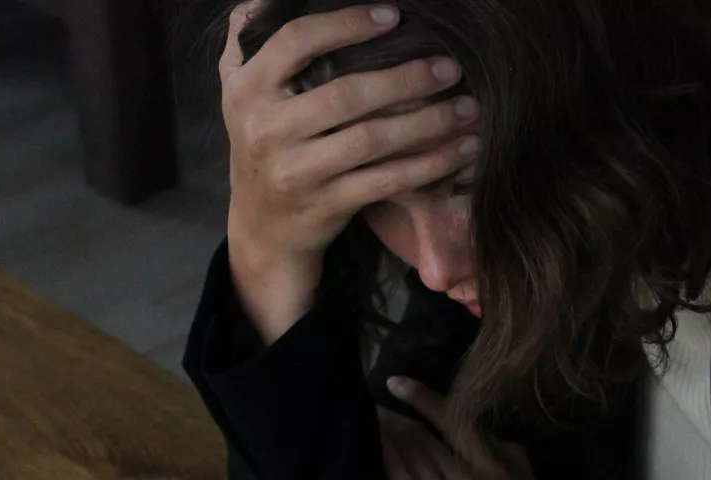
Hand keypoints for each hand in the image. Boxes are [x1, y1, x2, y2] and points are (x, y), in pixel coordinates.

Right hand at [219, 0, 480, 270]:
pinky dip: (429, 164)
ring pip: (372, 140)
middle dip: (405, 78)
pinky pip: (386, 181)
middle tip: (450, 67)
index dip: (346, 24)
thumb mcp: (241, 92)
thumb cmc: (264, 142)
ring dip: (429, 122)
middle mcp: (266, 130)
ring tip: (469, 107)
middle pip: (345, 95)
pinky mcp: (326, 205)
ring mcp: (296, 172)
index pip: (296, 42)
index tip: (394, 16)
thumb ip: (251, 41)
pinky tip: (461, 149)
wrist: (262, 227)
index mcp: (247, 90)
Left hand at [380, 377, 568, 479]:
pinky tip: (379, 456)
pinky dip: (391, 472)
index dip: (423, 399)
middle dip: (399, 420)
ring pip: (413, 466)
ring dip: (391, 440)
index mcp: (497, 472)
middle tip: (378, 404)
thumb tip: (495, 435)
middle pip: (426, 442)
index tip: (398, 383)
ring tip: (374, 423)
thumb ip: (517, 461)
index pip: (454, 423)